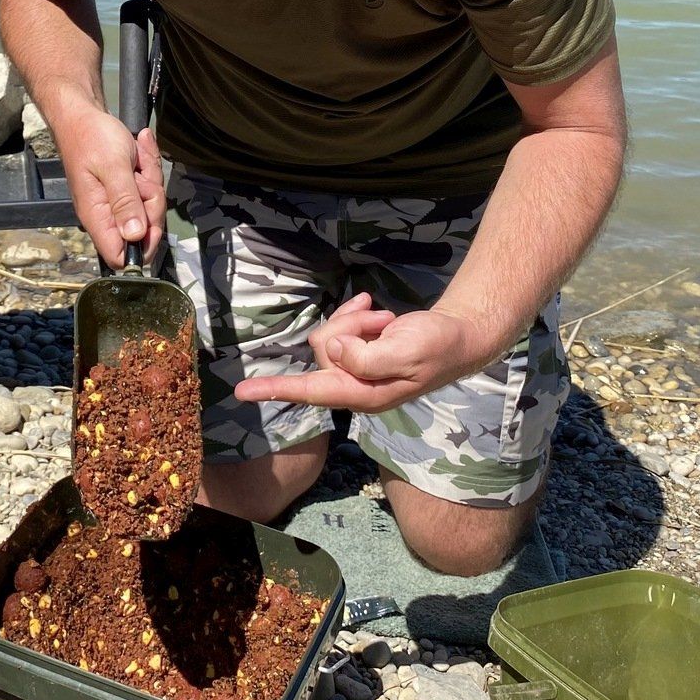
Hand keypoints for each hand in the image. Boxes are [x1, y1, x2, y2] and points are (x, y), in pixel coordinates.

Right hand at [54, 102, 164, 267]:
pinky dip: (148, 166)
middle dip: (151, 199)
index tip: (149, 216)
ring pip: (150, 205)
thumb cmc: (91, 137)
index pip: (120, 257)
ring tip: (136, 155)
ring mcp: (118, 202)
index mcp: (97, 217)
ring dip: (150, 177)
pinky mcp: (126, 189)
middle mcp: (107, 215)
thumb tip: (135, 236)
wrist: (83, 114)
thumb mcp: (113, 167)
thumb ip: (125, 201)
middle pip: (144, 230)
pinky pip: (149, 187)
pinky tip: (139, 148)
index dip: (142, 245)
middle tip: (138, 174)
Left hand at [235, 293, 499, 414]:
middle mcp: (352, 383)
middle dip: (347, 326)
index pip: (311, 392)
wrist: (457, 337)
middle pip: (322, 347)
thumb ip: (365, 357)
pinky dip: (354, 314)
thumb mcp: (404, 352)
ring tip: (386, 320)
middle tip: (381, 321)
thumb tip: (331, 350)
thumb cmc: (435, 347)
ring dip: (356, 320)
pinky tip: (373, 307)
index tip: (242, 391)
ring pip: (329, 335)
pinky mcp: (357, 351)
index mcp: (362, 393)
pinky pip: (338, 327)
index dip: (275, 390)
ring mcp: (353, 368)